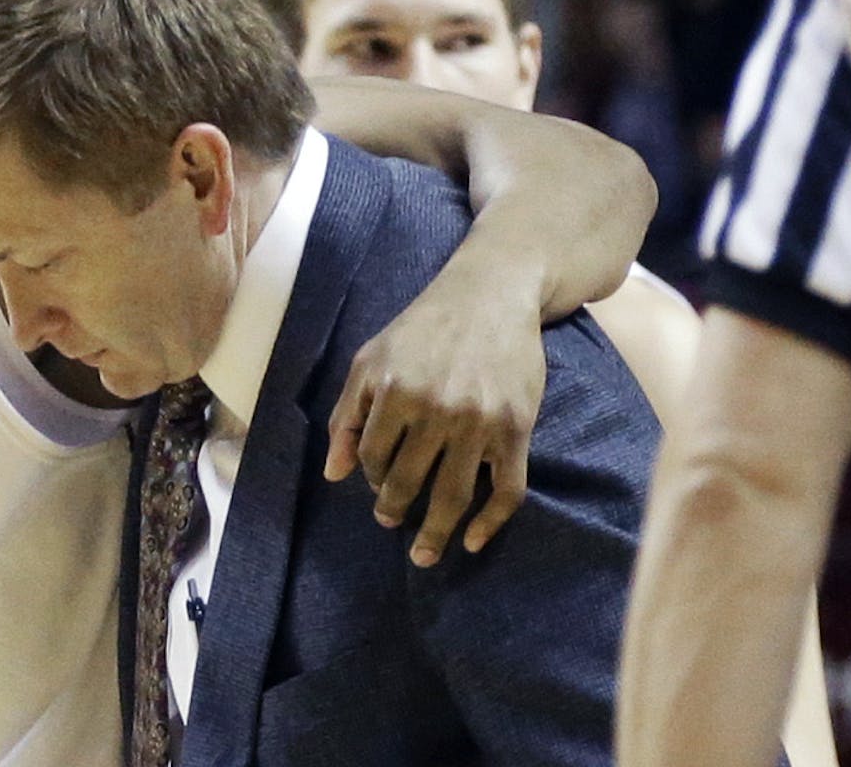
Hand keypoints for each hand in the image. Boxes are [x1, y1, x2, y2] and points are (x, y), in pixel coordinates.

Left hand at [326, 282, 540, 565]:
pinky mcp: (516, 429)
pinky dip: (491, 523)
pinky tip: (475, 541)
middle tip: (391, 523)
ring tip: (425, 555)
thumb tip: (333, 475)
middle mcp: (435, 410)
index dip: (370, 477)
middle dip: (394, 512)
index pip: (372, 457)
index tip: (376, 485)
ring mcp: (479, 423)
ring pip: (454, 495)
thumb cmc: (421, 329)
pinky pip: (506, 489)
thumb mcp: (370, 361)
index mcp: (393, 392)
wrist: (491, 296)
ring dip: (436, 533)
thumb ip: (347, 416)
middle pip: (408, 482)